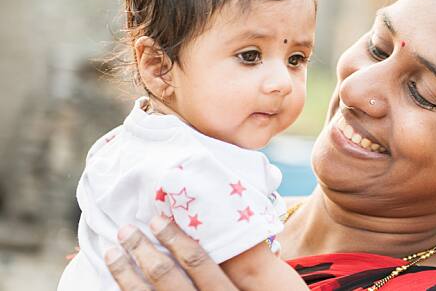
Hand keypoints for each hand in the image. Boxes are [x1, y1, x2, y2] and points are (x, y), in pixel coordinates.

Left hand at [105, 216, 237, 289]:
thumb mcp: (253, 288)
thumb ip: (249, 264)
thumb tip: (248, 227)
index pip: (197, 261)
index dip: (175, 238)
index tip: (156, 220)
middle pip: (165, 275)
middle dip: (142, 250)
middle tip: (126, 230)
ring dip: (124, 272)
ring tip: (112, 252)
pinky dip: (125, 289)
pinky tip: (118, 278)